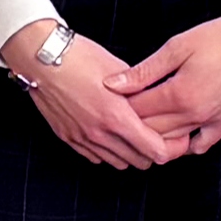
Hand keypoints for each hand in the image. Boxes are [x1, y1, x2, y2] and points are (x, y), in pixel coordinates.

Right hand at [0, 22, 183, 170]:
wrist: (42, 58)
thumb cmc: (79, 58)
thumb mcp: (118, 69)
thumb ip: (140, 90)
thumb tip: (156, 100)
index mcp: (116, 116)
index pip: (156, 151)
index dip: (173, 148)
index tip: (178, 140)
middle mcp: (100, 133)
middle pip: (140, 162)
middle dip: (153, 151)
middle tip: (158, 135)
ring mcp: (83, 139)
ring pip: (118, 163)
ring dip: (130, 153)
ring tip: (133, 134)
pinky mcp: (69, 138)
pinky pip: (96, 158)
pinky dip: (108, 151)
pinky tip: (110, 134)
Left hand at [111, 7, 220, 154]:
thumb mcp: (178, 46)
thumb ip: (145, 70)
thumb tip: (114, 84)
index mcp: (180, 94)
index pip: (138, 111)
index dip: (119, 106)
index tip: (108, 100)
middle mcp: (195, 115)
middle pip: (151, 130)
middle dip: (131, 123)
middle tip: (118, 113)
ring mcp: (212, 122)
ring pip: (172, 142)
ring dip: (153, 136)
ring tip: (139, 126)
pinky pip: (200, 145)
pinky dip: (183, 145)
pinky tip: (173, 136)